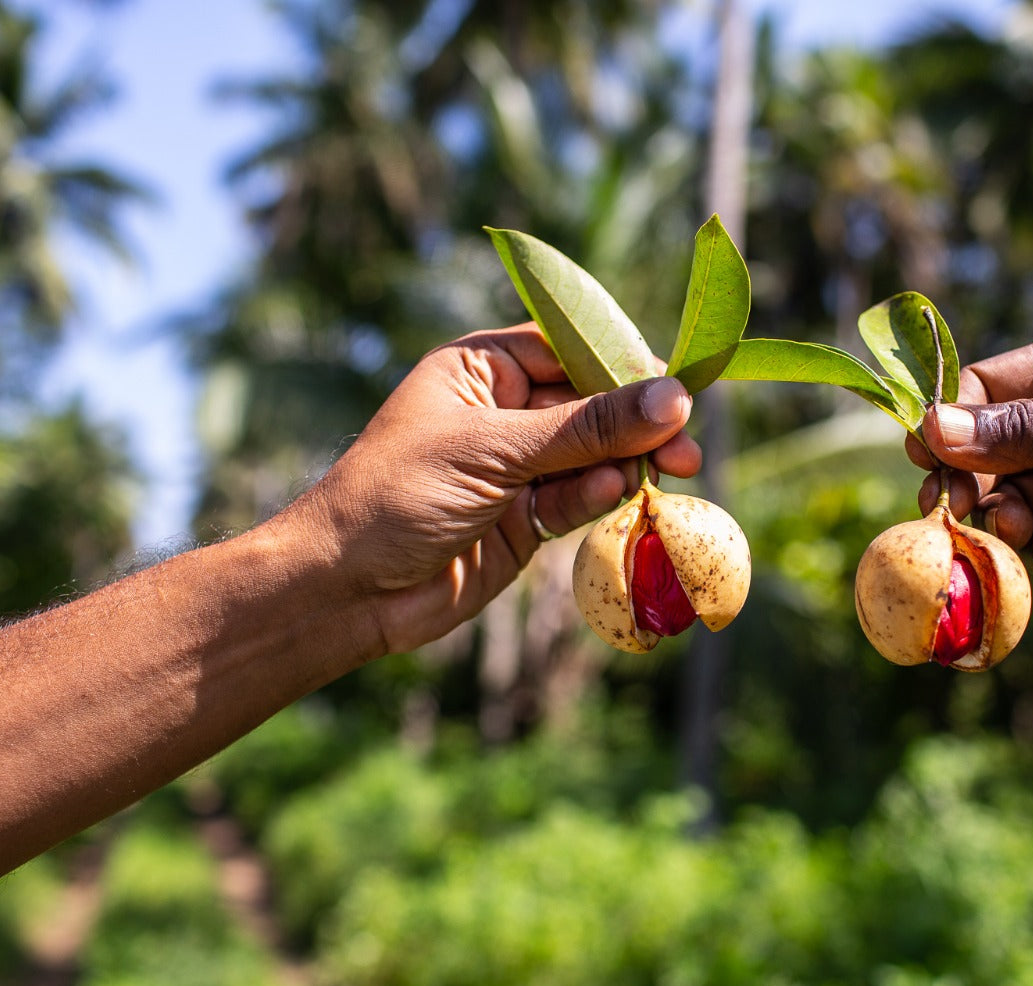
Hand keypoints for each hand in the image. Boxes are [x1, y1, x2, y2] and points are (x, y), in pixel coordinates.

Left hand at [291, 323, 700, 651]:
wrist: (347, 590)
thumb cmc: (399, 494)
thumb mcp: (494, 449)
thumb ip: (586, 426)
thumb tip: (672, 398)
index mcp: (483, 368)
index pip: (571, 347)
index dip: (624, 364)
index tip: (677, 386)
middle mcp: (504, 411)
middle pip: (593, 404)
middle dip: (638, 424)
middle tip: (685, 449)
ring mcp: (517, 467)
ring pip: (595, 455)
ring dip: (628, 465)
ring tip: (665, 475)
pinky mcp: (526, 520)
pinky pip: (579, 498)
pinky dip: (600, 498)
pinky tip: (614, 495)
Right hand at [908, 326, 1032, 582]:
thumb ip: (1025, 427)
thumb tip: (932, 431)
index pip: (984, 392)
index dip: (948, 422)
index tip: (923, 453)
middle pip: (985, 455)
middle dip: (964, 480)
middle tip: (946, 506)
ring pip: (1011, 503)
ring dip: (1002, 517)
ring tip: (1017, 525)